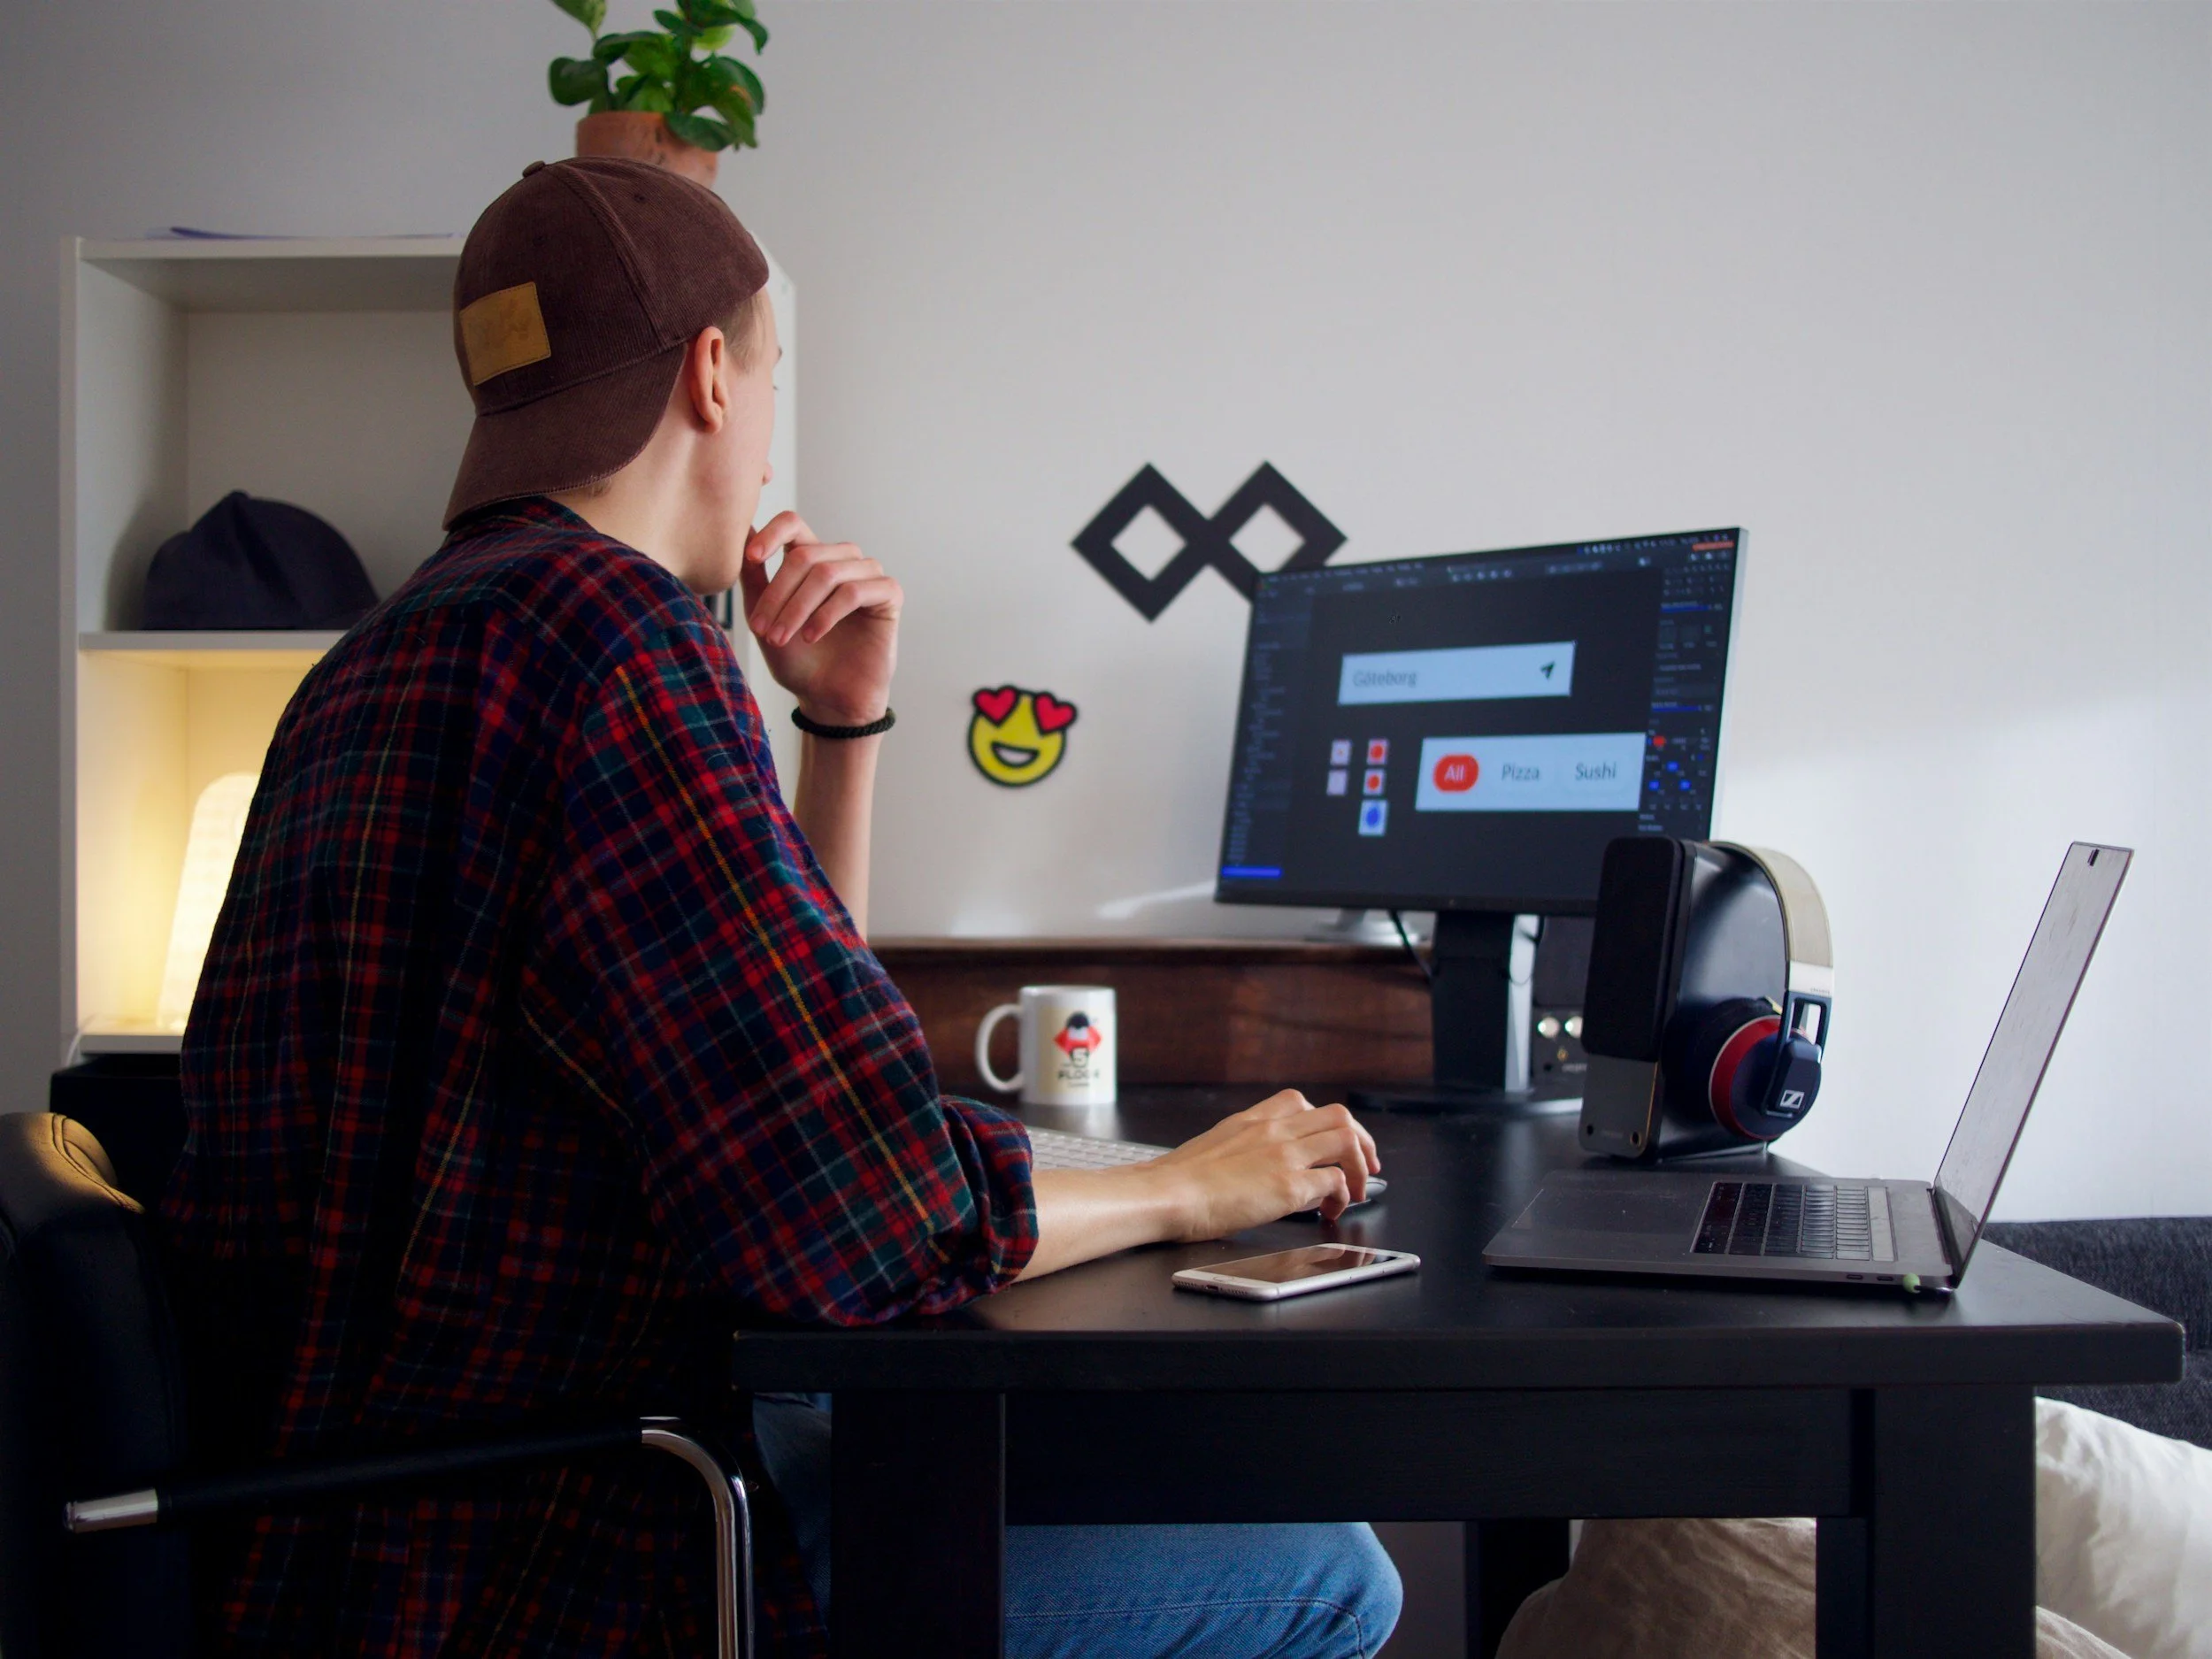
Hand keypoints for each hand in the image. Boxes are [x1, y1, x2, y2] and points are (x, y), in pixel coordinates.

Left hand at [739, 512, 900, 724]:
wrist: (827, 699)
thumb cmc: (797, 659)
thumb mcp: (763, 616)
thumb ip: (753, 576)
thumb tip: (741, 531)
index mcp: (812, 558)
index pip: (794, 524)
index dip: (772, 534)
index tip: (753, 557)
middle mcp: (841, 561)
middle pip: (805, 554)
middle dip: (779, 593)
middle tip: (761, 629)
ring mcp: (867, 575)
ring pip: (828, 573)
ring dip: (798, 608)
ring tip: (781, 638)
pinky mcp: (889, 595)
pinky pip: (854, 592)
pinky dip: (826, 615)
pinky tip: (811, 637)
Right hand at [1146, 1091, 1381, 1235]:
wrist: (1165, 1194)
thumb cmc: (1176, 1181)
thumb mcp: (1212, 1148)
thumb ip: (1241, 1149)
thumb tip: (1256, 1168)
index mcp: (1251, 1121)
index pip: (1300, 1102)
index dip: (1325, 1122)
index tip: (1332, 1141)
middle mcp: (1273, 1130)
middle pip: (1338, 1116)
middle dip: (1361, 1141)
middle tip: (1365, 1164)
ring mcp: (1284, 1154)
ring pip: (1347, 1140)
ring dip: (1359, 1167)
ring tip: (1356, 1190)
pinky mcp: (1289, 1185)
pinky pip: (1336, 1182)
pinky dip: (1343, 1197)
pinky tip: (1330, 1211)